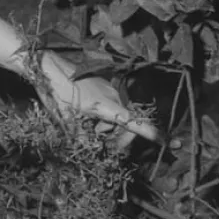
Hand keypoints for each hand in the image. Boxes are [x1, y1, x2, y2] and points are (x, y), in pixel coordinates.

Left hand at [35, 50, 159, 145]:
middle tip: (107, 147)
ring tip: (90, 129)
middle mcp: (114, 97)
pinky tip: (89, 119)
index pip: (134, 123)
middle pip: (131, 125)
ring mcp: (112, 91)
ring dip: (111, 129)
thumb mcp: (67, 121)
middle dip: (122, 139)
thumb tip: (97, 152)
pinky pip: (114, 109)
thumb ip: (84, 138)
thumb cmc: (57, 92)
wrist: (50, 67)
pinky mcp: (107, 89)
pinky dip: (107, 119)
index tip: (169, 142)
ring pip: (121, 118)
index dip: (151, 134)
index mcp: (107, 106)